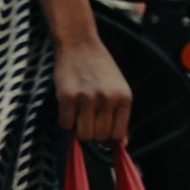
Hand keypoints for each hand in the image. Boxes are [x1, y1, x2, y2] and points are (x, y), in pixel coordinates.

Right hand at [51, 31, 132, 146]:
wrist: (79, 43)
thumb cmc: (99, 69)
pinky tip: (68, 105)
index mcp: (124, 98)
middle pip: (99, 138)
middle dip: (92, 132)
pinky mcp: (68, 97)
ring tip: (78, 112)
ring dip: (78, 128)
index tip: (101, 135)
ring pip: (83, 135)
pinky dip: (65, 120)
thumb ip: (119, 116)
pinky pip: (66, 125)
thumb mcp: (117, 88)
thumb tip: (120, 146)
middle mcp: (108, 99)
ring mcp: (88, 98)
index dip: (108, 140)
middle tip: (87, 117)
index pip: (118, 136)